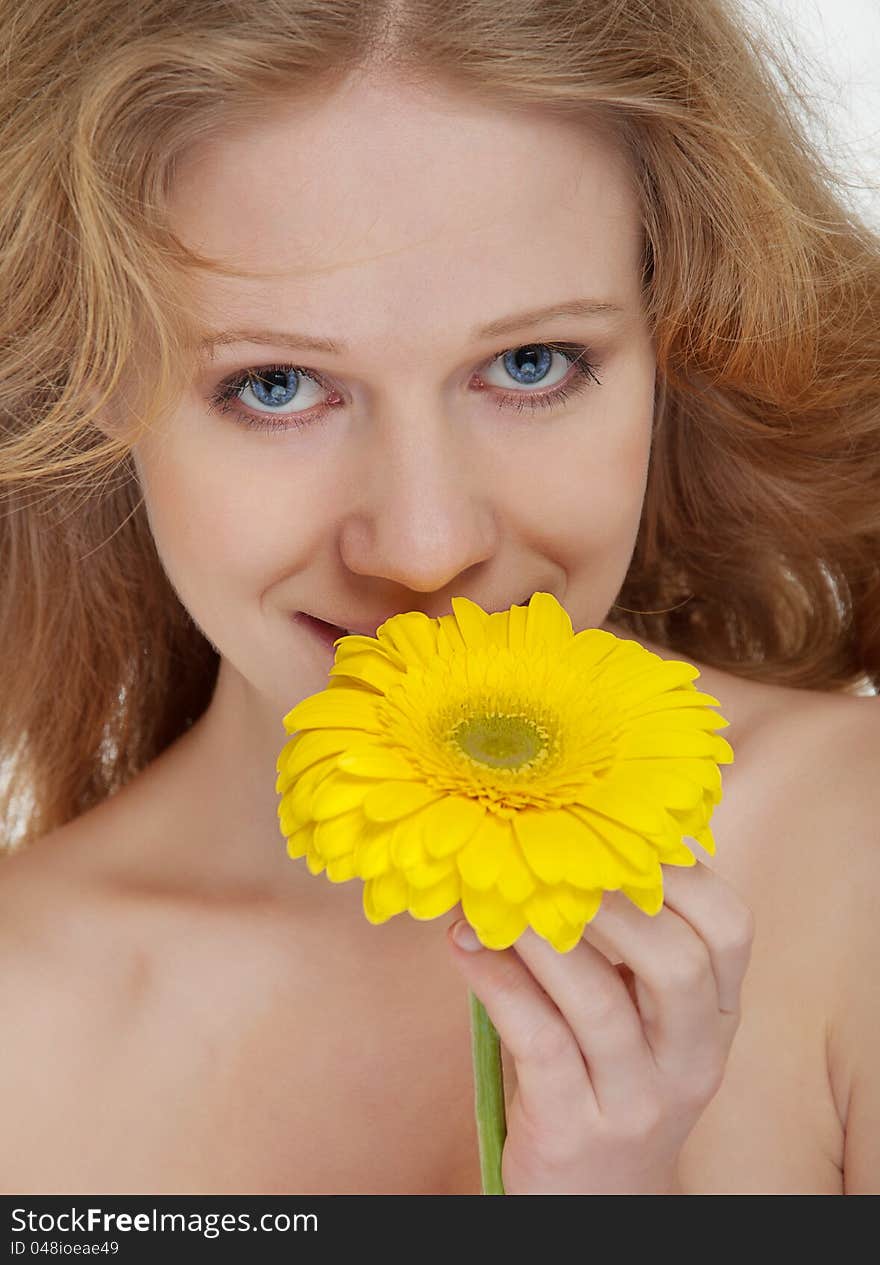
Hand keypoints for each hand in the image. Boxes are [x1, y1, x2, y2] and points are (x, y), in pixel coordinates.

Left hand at [446, 852, 754, 1193]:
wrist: (593, 1201)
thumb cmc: (607, 1078)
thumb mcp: (643, 1017)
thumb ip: (625, 943)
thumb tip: (560, 836)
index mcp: (716, 1018)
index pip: (730, 929)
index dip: (678, 870)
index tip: (612, 832)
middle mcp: (692, 1060)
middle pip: (676, 961)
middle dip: (606, 898)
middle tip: (544, 859)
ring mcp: (638, 1102)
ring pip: (597, 1002)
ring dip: (536, 936)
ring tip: (489, 899)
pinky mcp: (575, 1131)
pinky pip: (537, 1042)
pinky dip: (496, 983)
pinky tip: (463, 947)